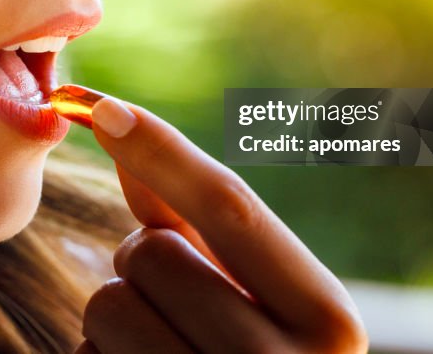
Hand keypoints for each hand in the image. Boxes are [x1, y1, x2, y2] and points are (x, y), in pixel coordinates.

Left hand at [75, 97, 367, 353]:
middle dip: (142, 262)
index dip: (162, 147)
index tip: (102, 103)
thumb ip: (198, 222)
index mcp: (330, 320)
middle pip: (152, 253)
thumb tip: (129, 136)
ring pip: (107, 304)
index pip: (232, 206)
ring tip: (159, 347)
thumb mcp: (255, 300)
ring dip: (114, 315)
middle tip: (176, 303)